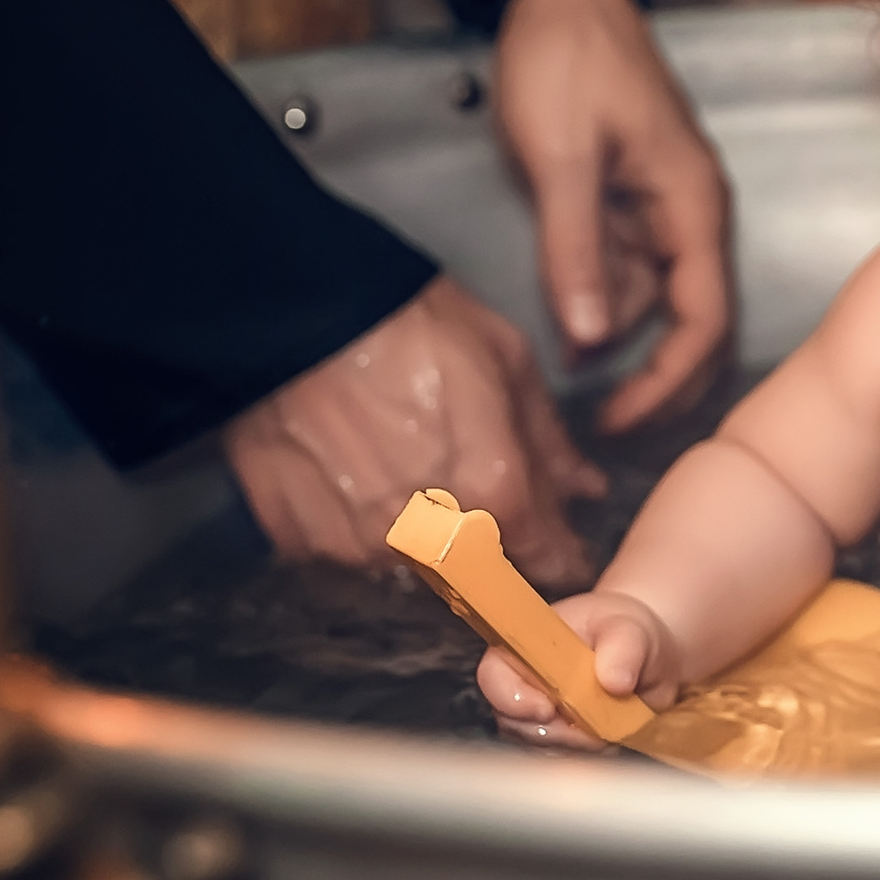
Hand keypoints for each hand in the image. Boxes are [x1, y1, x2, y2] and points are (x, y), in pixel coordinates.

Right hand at [223, 277, 608, 590]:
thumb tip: (584, 490)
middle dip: (487, 540)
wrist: (294, 308)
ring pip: (412, 566)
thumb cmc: (409, 321)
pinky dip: (359, 525)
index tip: (556, 539)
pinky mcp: (301, 542)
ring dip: (420, 536)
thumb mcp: (506, 360)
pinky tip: (353, 472)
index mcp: (493, 492)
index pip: (548, 559)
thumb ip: (550, 442)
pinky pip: (347, 553)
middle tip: (462, 476)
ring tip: (400, 462)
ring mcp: (358, 546)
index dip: (558, 550)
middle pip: (479, 570)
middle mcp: (429, 538)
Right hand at [475, 589, 680, 750]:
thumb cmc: (628, 634)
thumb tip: (614, 680)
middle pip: (513, 721)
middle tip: (593, 724)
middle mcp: (524, 682)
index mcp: (529, 646)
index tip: (548, 710)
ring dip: (574, 745)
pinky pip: (558, 760)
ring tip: (608, 725)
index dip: (513, 699)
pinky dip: (583, 756)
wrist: (648, 663)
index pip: (494, 675)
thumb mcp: (632, 630)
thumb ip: (625, 649)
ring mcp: (537, 715)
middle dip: (554, 730)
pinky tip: (607, 739)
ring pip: (536, 746)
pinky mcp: (555, 741)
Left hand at [493, 0, 733, 430]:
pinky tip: (562, 319)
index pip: (704, 319)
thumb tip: (587, 338)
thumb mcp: (561, 154)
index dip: (669, 381)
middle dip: (651, 377)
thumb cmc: (567, 59)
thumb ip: (574, 247)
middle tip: (598, 426)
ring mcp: (657, 210)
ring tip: (562, 371)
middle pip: (687, 322)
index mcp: (690, 204)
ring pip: (647, 300)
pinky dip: (594, 300)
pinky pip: (621, 269)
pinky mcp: (625, 202)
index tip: (621, 421)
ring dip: (611, 337)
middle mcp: (686, 215)